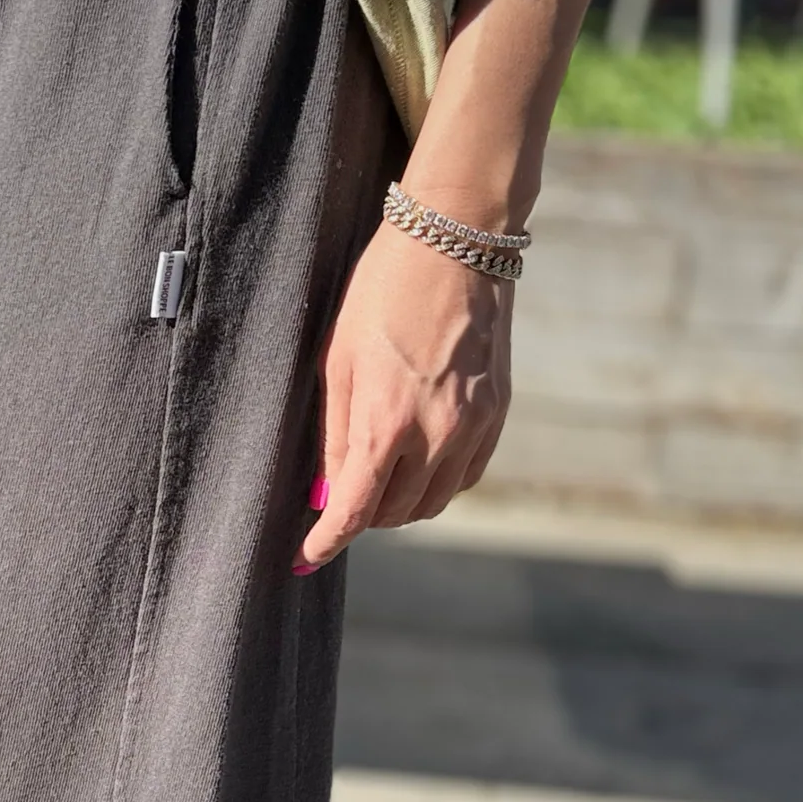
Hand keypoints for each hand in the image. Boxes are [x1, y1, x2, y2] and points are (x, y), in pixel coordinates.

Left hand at [295, 220, 511, 569]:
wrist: (455, 244)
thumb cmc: (382, 293)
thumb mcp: (338, 361)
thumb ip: (333, 435)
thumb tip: (325, 492)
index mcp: (386, 423)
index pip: (354, 512)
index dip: (326, 542)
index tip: (306, 557)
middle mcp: (436, 436)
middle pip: (394, 515)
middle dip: (362, 517)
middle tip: (341, 499)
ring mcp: (473, 428)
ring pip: (433, 503)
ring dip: (400, 505)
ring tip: (378, 479)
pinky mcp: (496, 416)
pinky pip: (465, 477)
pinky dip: (437, 483)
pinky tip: (418, 460)